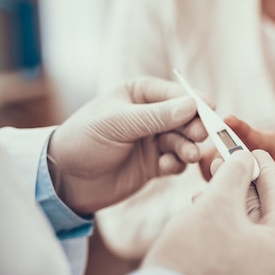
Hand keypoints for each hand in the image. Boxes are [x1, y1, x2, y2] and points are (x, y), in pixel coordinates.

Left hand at [47, 77, 207, 214]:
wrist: (64, 181)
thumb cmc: (84, 140)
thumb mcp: (118, 124)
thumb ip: (156, 116)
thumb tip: (193, 105)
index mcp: (141, 93)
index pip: (177, 94)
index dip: (195, 103)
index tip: (210, 112)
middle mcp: (152, 115)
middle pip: (187, 118)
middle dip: (195, 127)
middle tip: (199, 137)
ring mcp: (154, 140)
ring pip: (184, 141)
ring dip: (188, 148)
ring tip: (188, 156)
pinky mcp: (155, 164)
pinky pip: (176, 161)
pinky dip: (176, 164)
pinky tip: (165, 168)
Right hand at [142, 150, 274, 274]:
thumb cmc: (193, 255)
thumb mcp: (218, 202)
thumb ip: (236, 172)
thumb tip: (244, 157)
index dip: (264, 167)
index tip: (253, 147)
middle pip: (265, 213)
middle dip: (243, 184)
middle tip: (227, 159)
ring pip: (248, 229)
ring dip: (229, 203)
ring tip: (209, 183)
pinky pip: (238, 246)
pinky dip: (224, 225)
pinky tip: (204, 208)